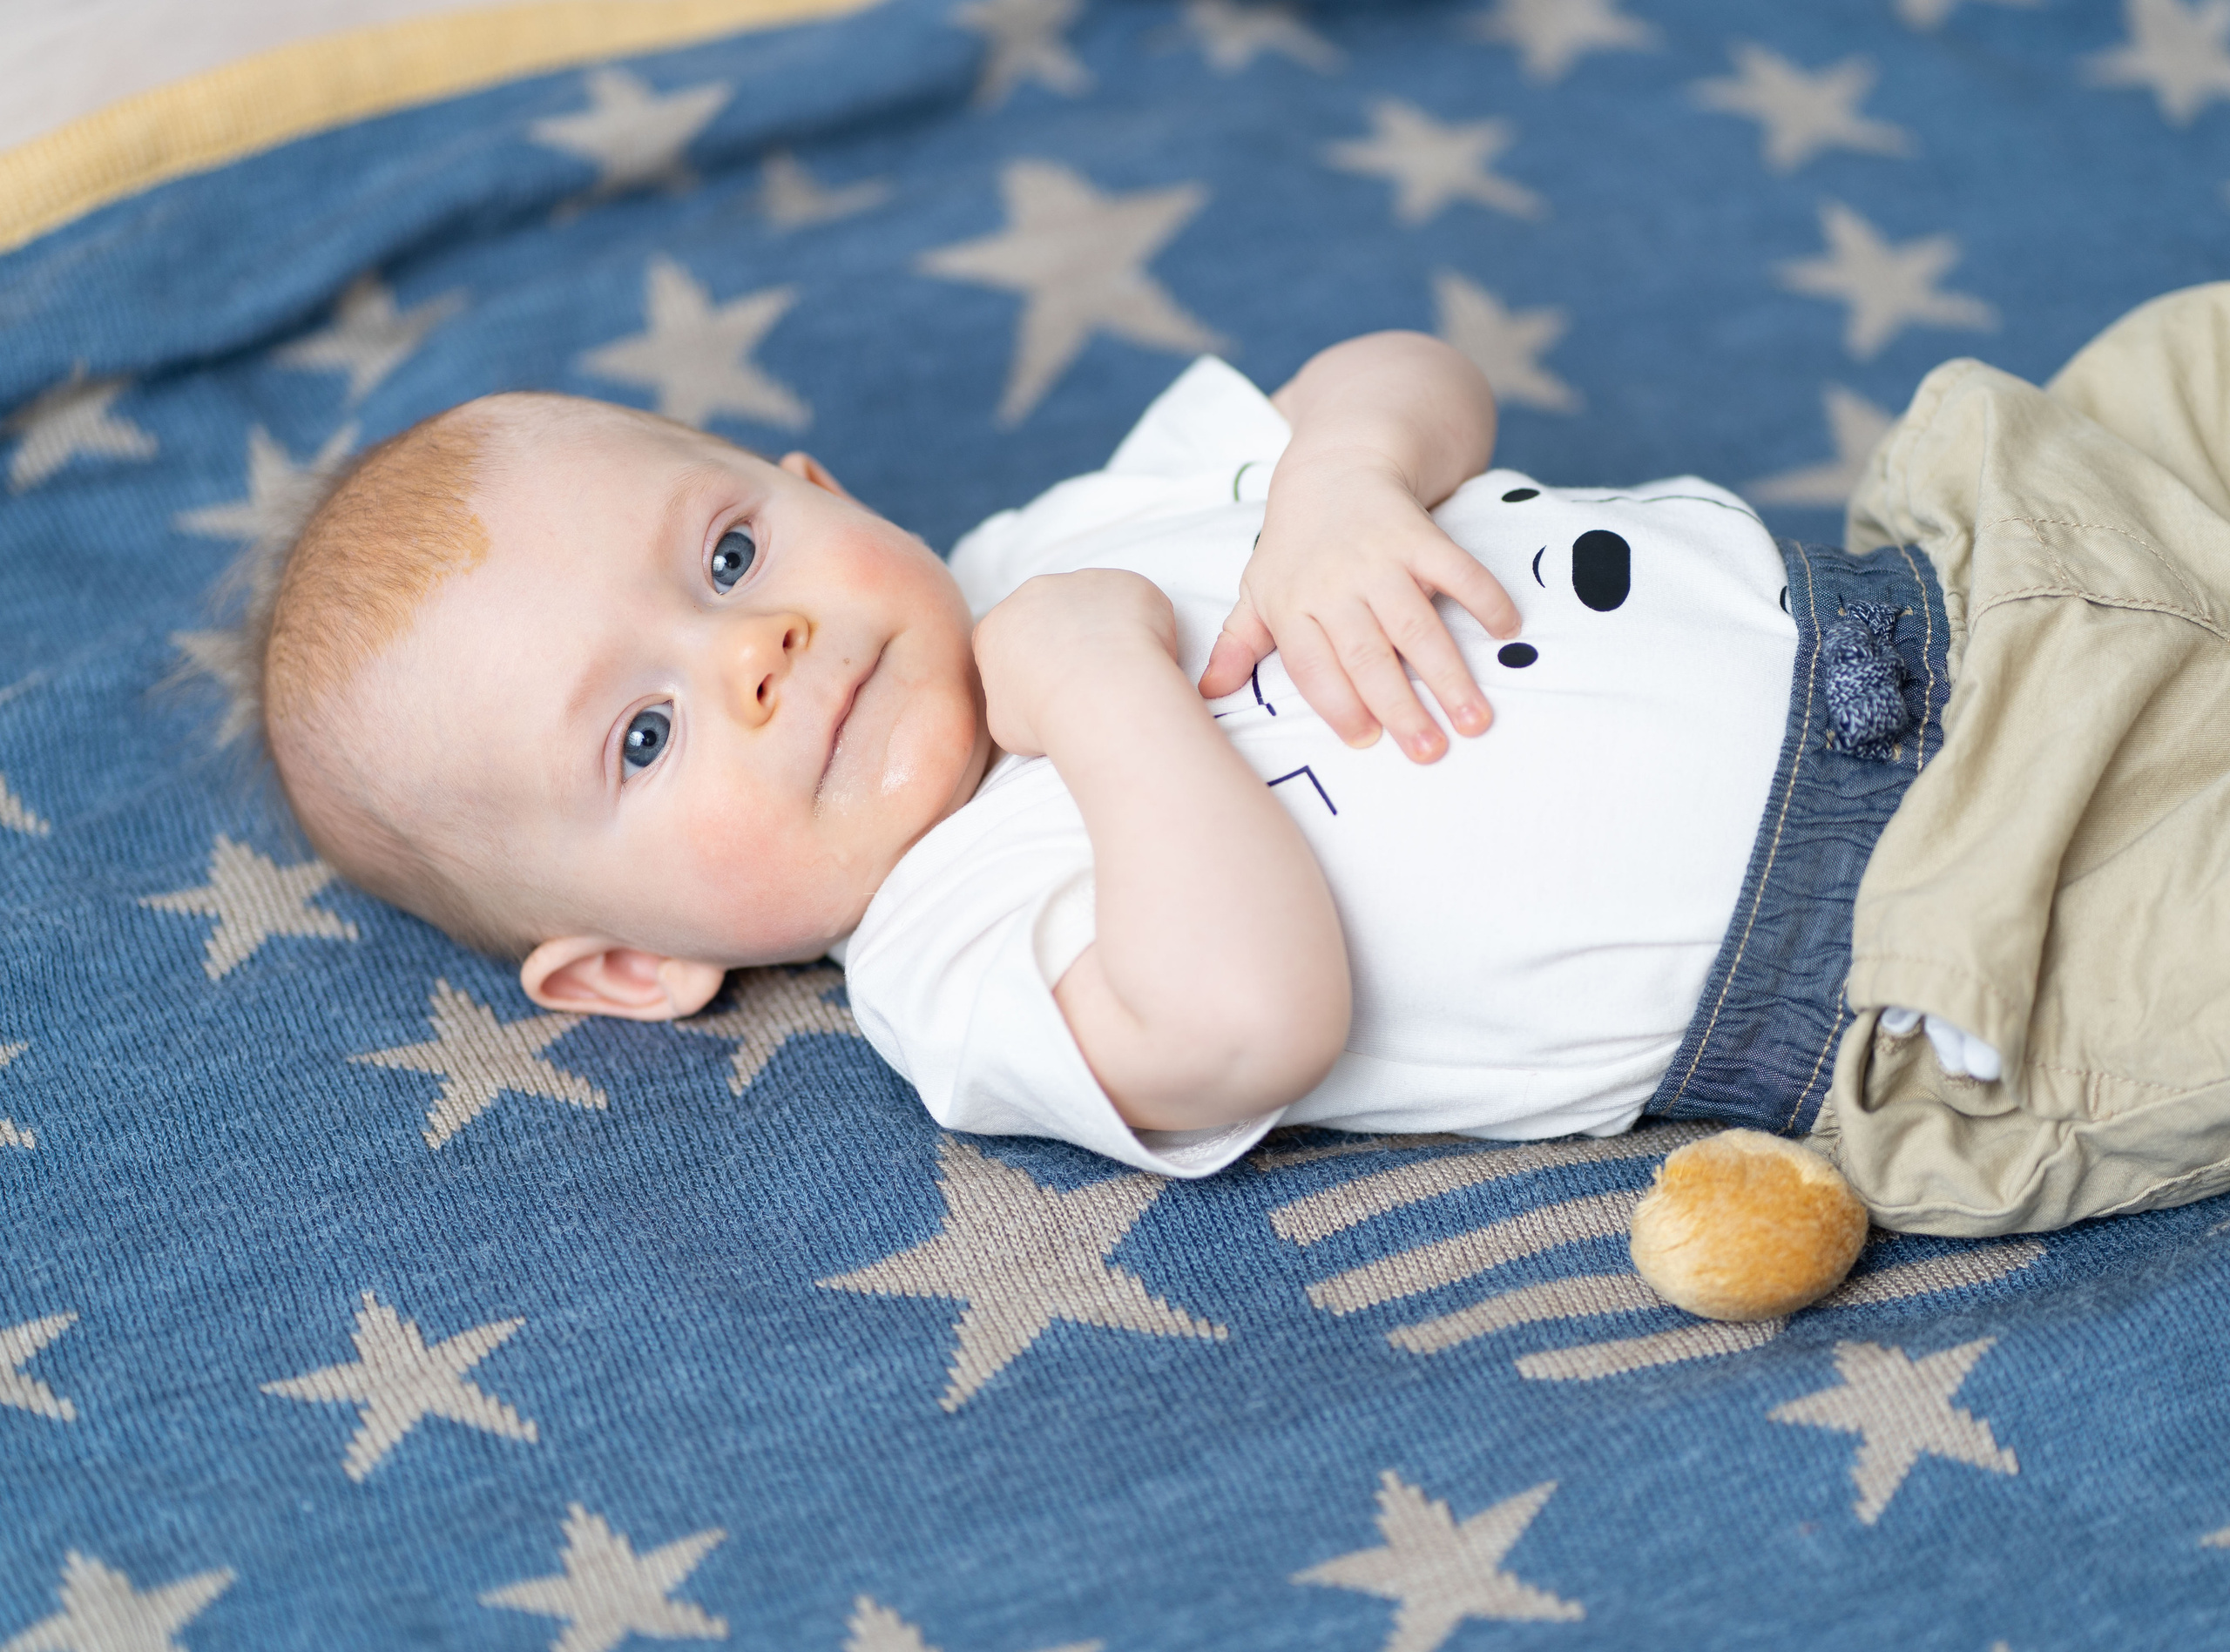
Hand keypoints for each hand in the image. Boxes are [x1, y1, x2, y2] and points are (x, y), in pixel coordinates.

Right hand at [974, 569, 1178, 758]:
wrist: (1100, 698)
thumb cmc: (1046, 718)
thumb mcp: (1004, 725)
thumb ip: (1008, 701)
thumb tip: (1023, 702)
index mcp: (997, 627)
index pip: (1009, 640)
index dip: (1030, 666)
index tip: (1049, 689)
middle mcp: (1034, 593)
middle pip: (1049, 613)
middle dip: (1066, 639)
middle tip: (1087, 679)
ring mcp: (1083, 582)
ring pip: (1094, 603)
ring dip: (1104, 629)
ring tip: (1120, 672)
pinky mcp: (1126, 583)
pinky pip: (1135, 603)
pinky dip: (1143, 626)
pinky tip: (1144, 658)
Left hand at [1198, 451, 1519, 762]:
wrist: (1334, 468)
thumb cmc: (1295, 547)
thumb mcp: (1258, 592)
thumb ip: (1240, 645)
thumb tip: (1207, 695)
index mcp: (1292, 606)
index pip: (1314, 667)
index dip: (1339, 705)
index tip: (1367, 741)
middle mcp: (1334, 584)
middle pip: (1367, 656)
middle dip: (1400, 707)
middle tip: (1430, 752)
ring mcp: (1379, 558)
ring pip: (1416, 625)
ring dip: (1449, 674)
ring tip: (1475, 720)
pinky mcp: (1421, 535)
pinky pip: (1457, 570)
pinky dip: (1485, 598)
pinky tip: (1507, 631)